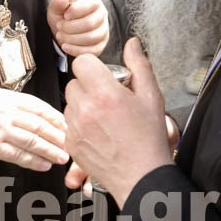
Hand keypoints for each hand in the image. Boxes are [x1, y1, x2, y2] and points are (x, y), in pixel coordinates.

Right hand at [0, 88, 69, 171]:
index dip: (57, 119)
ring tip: (62, 157)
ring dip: (50, 151)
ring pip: (32, 141)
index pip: (41, 108)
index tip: (68, 126)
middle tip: (71, 144)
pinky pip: (18, 155)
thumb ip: (18, 104)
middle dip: (58, 136)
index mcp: (11, 100)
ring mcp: (1, 131)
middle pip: (40, 125)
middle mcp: (8, 114)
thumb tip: (41, 114)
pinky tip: (43, 165)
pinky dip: (33, 161)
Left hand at [47, 0, 108, 56]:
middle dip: (71, 27)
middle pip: (91, 23)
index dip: (77, 10)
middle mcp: (101, 14)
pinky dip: (76, 49)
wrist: (64, 32)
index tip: (65, 15)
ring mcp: (103, 31)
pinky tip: (66, 46)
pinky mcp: (101, 45)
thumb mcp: (56, 8)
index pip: (92, 4)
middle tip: (59, 26)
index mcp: (93, 0)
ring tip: (60, 35)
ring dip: (72, 38)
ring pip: (92, 37)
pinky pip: (92, 50)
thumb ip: (57, 3)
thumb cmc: (63, 17)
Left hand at [64, 38, 171, 207]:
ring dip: (83, 105)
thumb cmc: (149, 139)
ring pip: (70, 103)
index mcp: (105, 94)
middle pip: (74, 82)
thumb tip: (132, 44)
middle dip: (89, 86)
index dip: (93, 66)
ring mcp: (76, 128)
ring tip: (105, 117)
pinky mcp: (71, 143)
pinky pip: (69, 123)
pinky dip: (80, 124)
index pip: (81, 62)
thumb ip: (140, 66)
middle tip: (108, 98)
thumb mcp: (151, 97)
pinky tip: (99, 132)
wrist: (142, 176)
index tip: (102, 75)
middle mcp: (86, 109)